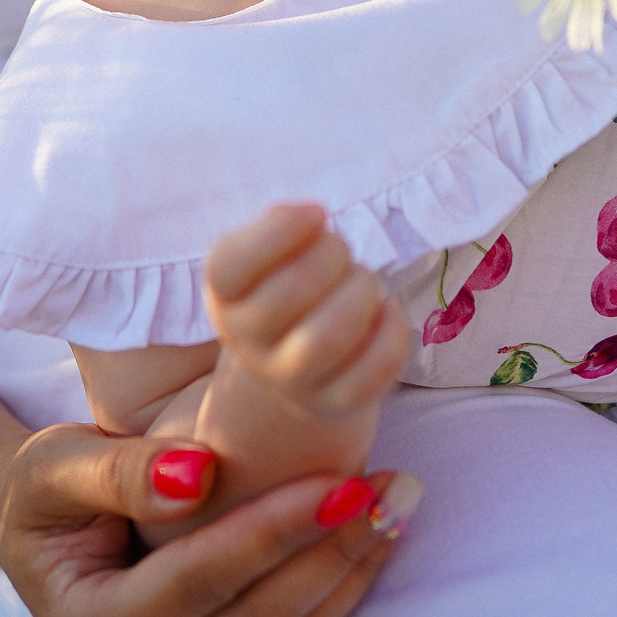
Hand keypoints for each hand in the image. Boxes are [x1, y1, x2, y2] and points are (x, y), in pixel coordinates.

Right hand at [0, 422, 419, 616]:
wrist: (41, 532)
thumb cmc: (47, 492)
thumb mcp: (57, 465)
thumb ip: (120, 470)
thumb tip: (194, 475)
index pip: (199, 581)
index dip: (272, 530)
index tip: (337, 480)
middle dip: (328, 553)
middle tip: (391, 488)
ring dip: (347, 574)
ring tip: (396, 505)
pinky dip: (336, 593)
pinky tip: (373, 536)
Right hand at [208, 203, 411, 422]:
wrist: (291, 368)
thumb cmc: (287, 289)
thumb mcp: (270, 256)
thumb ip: (281, 226)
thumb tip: (307, 219)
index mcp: (226, 296)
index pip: (230, 265)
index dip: (279, 230)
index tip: (316, 213)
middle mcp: (248, 342)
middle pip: (290, 292)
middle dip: (332, 254)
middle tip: (341, 250)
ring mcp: (290, 379)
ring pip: (325, 338)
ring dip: (360, 294)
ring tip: (363, 281)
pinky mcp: (333, 403)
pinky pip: (369, 375)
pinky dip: (391, 335)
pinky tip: (388, 312)